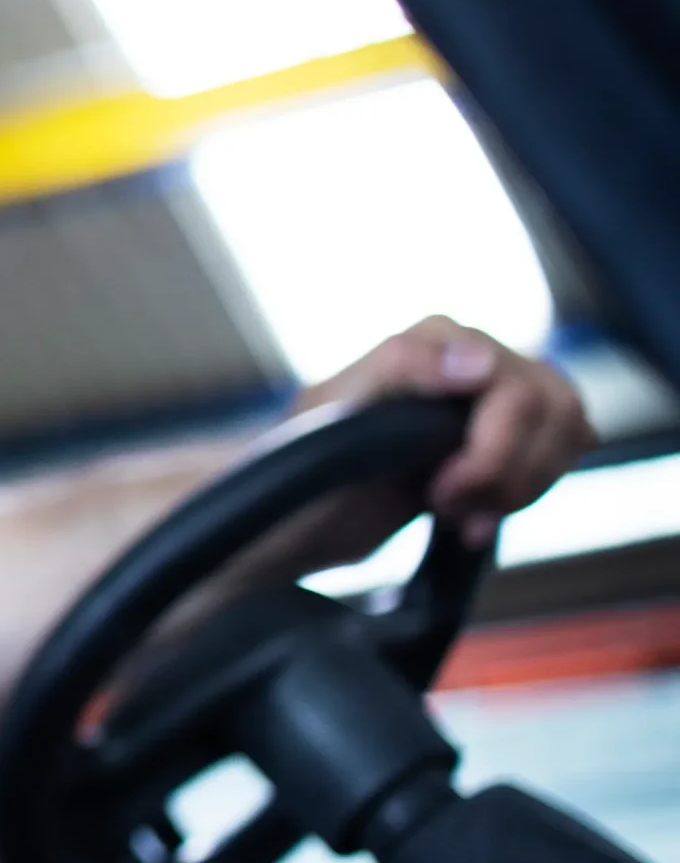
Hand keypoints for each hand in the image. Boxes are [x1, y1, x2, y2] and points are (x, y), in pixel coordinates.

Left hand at [271, 316, 594, 570]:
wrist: (293, 515)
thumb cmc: (299, 461)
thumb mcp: (331, 411)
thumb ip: (400, 366)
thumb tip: (478, 361)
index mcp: (434, 339)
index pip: (515, 390)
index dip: (492, 451)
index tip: (440, 490)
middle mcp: (471, 358)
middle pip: (555, 410)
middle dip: (509, 473)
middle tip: (445, 503)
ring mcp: (492, 398)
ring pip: (568, 432)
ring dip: (519, 487)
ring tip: (455, 511)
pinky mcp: (501, 439)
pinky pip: (557, 457)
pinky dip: (520, 499)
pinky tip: (469, 524)